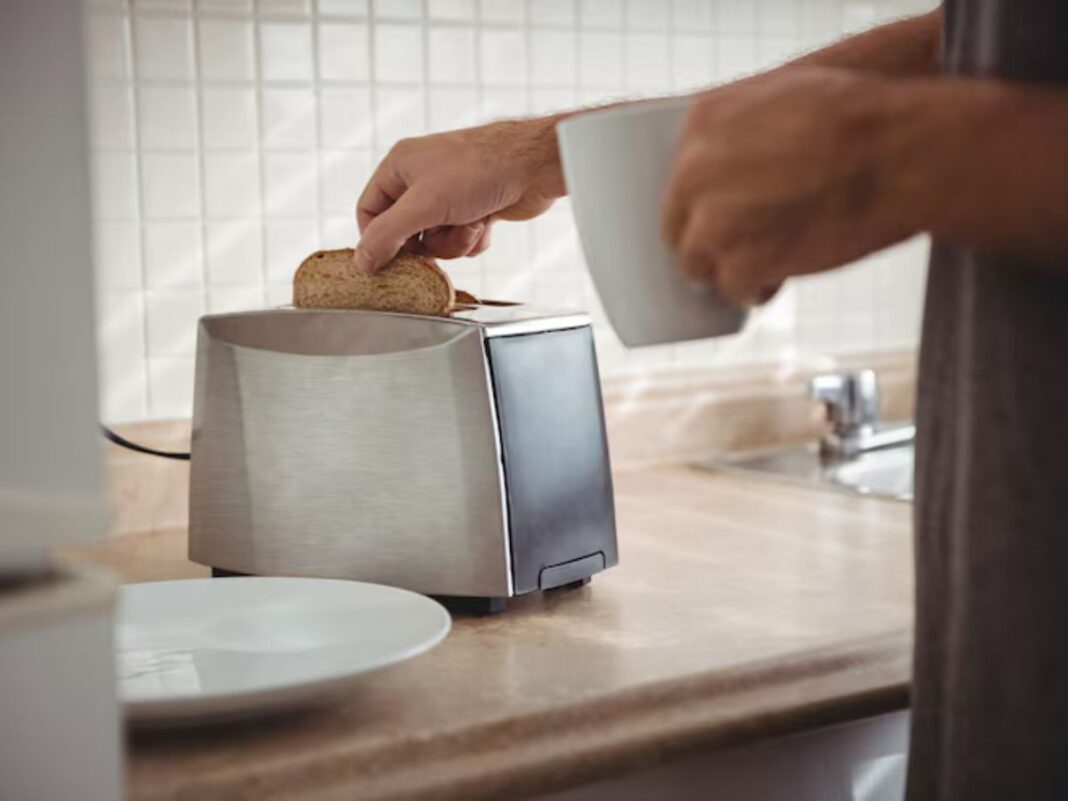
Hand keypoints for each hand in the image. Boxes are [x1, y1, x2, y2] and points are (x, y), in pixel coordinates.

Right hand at [355, 117, 565, 271]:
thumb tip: (362, 260)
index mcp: (400, 166)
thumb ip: (387, 235)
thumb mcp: (424, 205)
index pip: (369, 211)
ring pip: (435, 241)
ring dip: (453, 242)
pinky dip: (472, 238)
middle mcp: (422, 179)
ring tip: (469, 222)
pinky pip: (460, 240)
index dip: (376, 239)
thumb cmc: (480, 169)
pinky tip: (485, 221)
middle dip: (426, 243)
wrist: (535, 167)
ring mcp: (450, 195)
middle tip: (439, 238)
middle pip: (405, 232)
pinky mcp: (474, 209)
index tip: (387, 263)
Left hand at [661, 66, 919, 305]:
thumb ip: (742, 133)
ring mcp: (712, 222)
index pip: (680, 176)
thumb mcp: (785, 97)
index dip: (702, 200)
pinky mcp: (739, 264)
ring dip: (729, 267)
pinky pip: (732, 289)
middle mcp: (693, 171)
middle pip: (679, 224)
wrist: (899, 152)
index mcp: (702, 122)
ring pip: (699, 262)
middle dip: (708, 239)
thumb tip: (729, 172)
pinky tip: (778, 279)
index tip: (721, 211)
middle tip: (741, 245)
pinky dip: (755, 290)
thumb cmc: (860, 120)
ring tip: (767, 262)